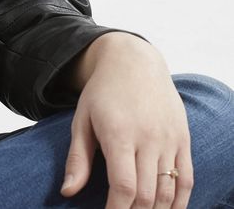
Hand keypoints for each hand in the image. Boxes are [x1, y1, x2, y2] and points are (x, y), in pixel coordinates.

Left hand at [59, 34, 193, 207]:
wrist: (134, 60)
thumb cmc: (103, 91)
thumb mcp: (82, 119)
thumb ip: (77, 158)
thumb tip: (67, 192)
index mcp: (119, 132)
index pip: (123, 187)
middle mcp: (148, 137)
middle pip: (147, 195)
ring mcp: (168, 138)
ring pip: (168, 192)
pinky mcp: (183, 138)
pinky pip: (186, 179)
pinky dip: (179, 202)